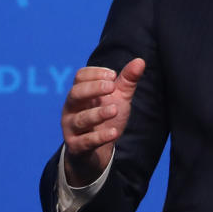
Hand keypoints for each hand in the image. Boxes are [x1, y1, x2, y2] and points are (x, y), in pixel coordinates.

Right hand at [61, 58, 144, 186]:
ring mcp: (71, 127)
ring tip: (115, 109)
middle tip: (111, 87)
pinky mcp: (76, 146)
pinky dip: (99, 137)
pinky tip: (114, 133)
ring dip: (97, 113)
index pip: (80, 77)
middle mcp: (71, 108)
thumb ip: (127, 80)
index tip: (113, 75)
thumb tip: (140, 61)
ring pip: (80, 119)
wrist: (97, 151)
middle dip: (93, 88)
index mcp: (80, 93)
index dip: (95, 73)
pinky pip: (85, 142)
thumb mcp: (118, 98)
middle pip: (75, 94)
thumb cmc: (106, 118)